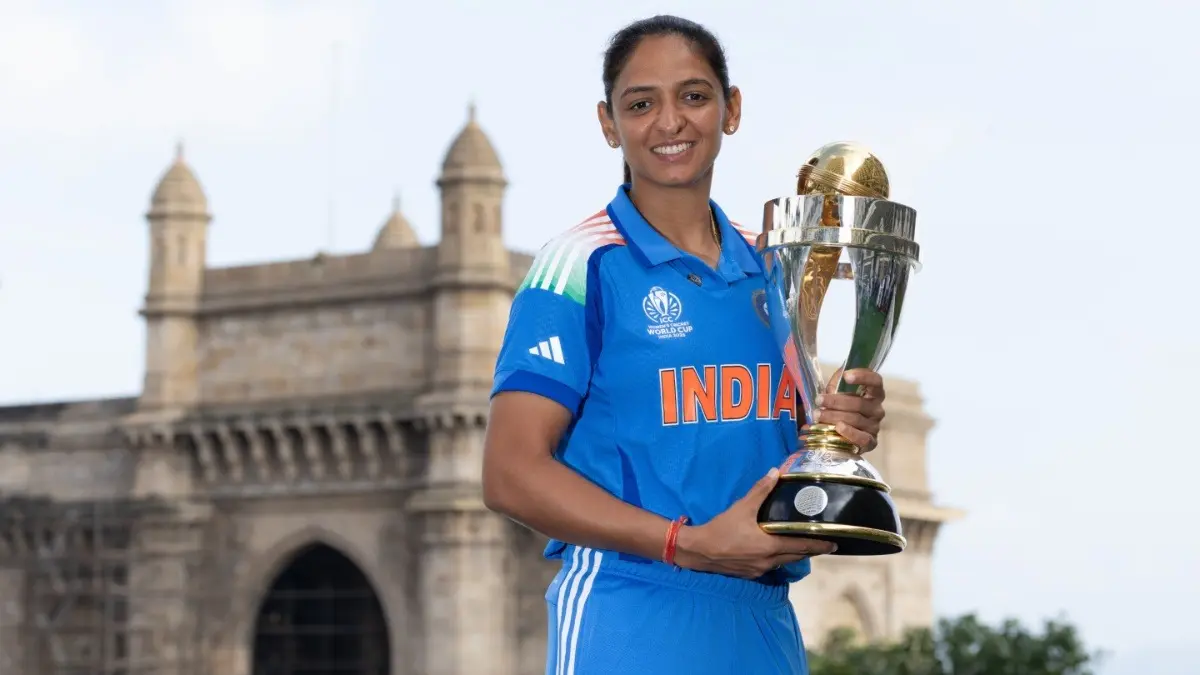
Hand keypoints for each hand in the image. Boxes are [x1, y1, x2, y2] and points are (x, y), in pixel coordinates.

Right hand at [673, 468, 836, 578]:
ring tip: (802, 544)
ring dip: (794, 554)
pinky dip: (779, 558)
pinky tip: (776, 550)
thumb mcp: (742, 507)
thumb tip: (775, 472)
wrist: (699, 551)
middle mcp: (769, 561)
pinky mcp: (750, 573)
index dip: (819, 545)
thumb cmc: (721, 529)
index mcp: (770, 546)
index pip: (802, 546)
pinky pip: (771, 566)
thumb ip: (760, 490)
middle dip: (810, 550)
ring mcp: (760, 569)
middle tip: (823, 543)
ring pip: (784, 562)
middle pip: (796, 556)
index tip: (835, 544)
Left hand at [813, 368, 885, 451]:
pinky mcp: (871, 442)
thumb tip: (841, 372)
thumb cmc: (841, 409)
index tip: (846, 376)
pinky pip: (863, 438)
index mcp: (874, 393)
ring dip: (834, 416)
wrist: (842, 434)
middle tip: (819, 400)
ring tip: (817, 415)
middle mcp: (877, 409)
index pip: (875, 381)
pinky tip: (838, 427)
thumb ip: (838, 382)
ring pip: (856, 419)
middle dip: (836, 401)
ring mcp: (875, 426)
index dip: (863, 377)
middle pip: (859, 403)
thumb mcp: (837, 393)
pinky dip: (850, 433)